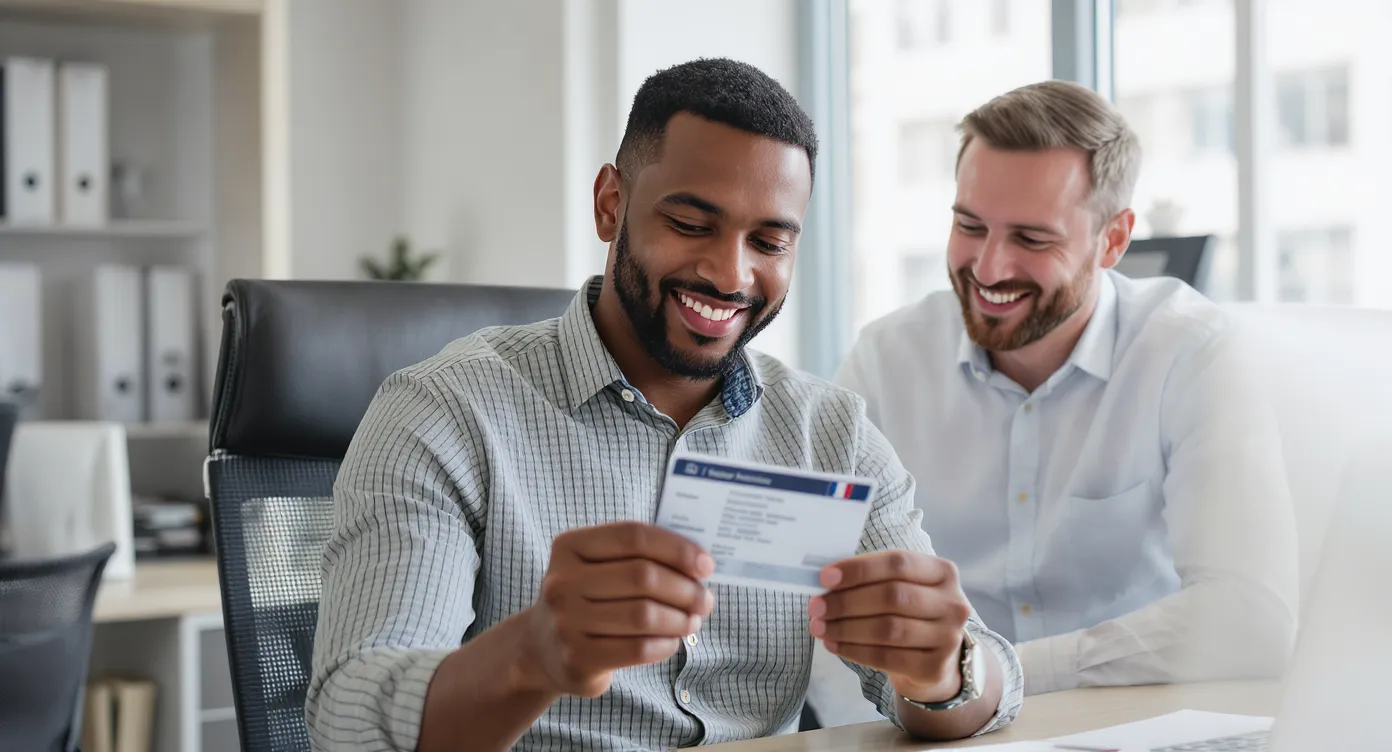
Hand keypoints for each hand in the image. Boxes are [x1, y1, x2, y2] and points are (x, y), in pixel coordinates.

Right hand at [519, 522, 715, 697]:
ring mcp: (566, 621)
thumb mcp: (598, 566)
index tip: (706, 565)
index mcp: (570, 546)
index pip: (634, 537)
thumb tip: (698, 564)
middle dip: (685, 589)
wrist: (541, 648)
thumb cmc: (587, 598)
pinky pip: (637, 649)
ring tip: (693, 621)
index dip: (677, 548)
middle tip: (705, 600)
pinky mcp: (577, 658)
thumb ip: (639, 556)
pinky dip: (665, 644)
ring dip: (680, 619)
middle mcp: (562, 581)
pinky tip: (672, 641)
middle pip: (643, 577)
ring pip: (644, 615)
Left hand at [809, 550, 970, 702]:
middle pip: (892, 596)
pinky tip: (834, 645)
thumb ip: (872, 579)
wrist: (934, 659)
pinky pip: (887, 657)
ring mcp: (948, 637)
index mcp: (942, 572)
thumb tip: (826, 579)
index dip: (859, 569)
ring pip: (888, 629)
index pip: (898, 563)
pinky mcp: (935, 667)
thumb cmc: (908, 614)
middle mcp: (952, 602)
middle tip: (816, 606)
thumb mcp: (901, 588)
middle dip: (847, 601)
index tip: (825, 577)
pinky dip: (854, 650)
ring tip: (819, 627)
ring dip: (846, 628)